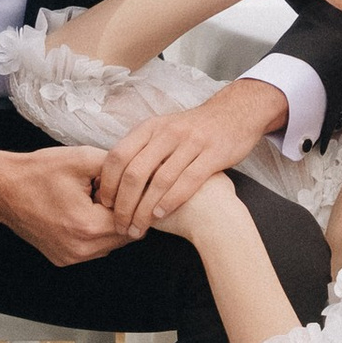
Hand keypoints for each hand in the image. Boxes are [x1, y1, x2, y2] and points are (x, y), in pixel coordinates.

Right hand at [0, 138, 131, 266]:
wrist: (2, 188)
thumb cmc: (39, 172)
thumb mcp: (84, 159)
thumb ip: (120, 169)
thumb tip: (142, 177)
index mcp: (88, 226)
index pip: (134, 220)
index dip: (133, 200)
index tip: (126, 185)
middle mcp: (81, 249)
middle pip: (124, 235)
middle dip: (122, 212)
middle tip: (107, 190)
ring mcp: (70, 258)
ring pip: (110, 243)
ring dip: (109, 224)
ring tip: (92, 200)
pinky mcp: (62, 259)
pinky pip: (92, 248)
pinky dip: (94, 231)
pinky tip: (80, 211)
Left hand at [95, 77, 286, 240]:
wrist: (236, 113)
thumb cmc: (194, 130)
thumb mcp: (163, 130)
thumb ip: (141, 150)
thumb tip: (112, 179)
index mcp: (150, 127)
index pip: (118, 156)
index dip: (108, 184)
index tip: (105, 205)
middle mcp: (168, 133)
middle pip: (135, 173)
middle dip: (123, 204)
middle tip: (119, 224)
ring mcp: (191, 142)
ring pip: (159, 181)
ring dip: (145, 210)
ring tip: (138, 229)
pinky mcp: (213, 154)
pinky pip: (188, 181)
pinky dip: (171, 201)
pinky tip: (161, 216)